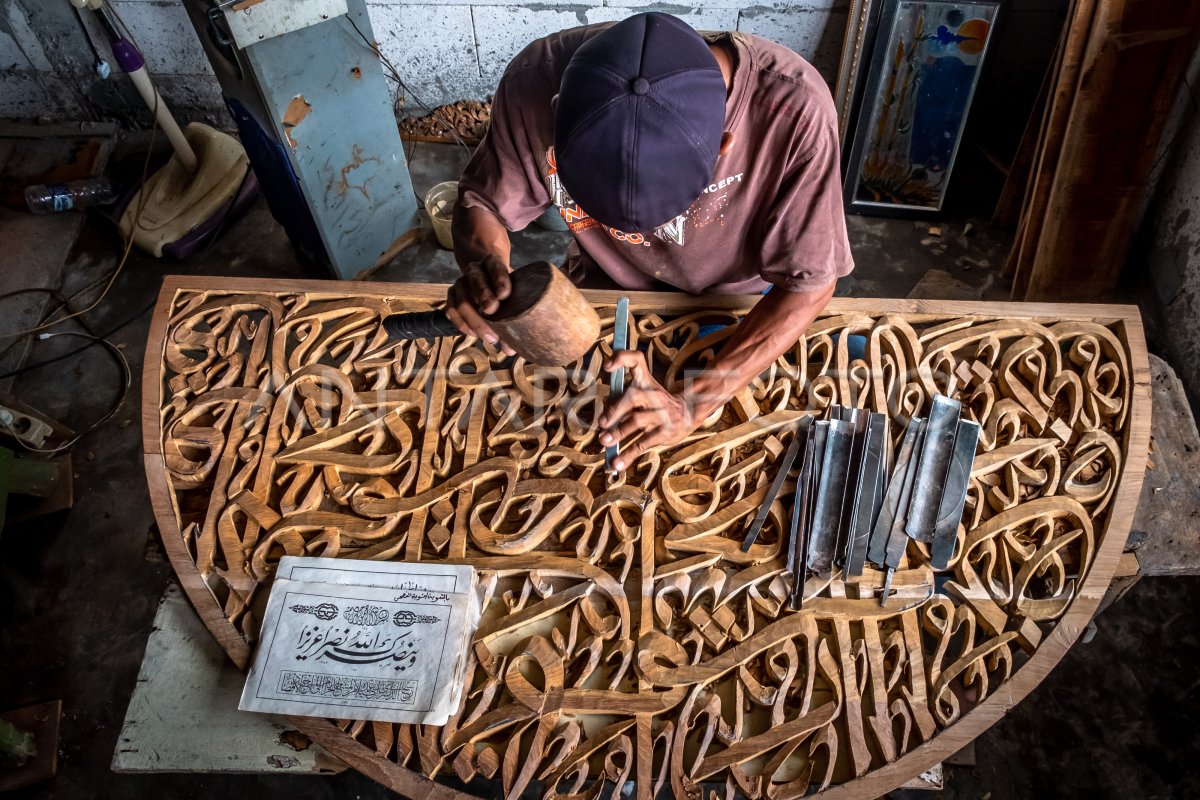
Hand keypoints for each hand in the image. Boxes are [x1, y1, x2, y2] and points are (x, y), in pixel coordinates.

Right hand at [445, 255, 516, 355]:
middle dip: (483, 296)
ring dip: (473, 319)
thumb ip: (515, 317)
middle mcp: (475, 270)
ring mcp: (460, 282)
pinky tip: (473, 334)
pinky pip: (451, 310)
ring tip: (488, 336)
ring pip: (461, 298)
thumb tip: (511, 349)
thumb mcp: (513, 295)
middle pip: (476, 280)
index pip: (496, 266)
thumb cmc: (504, 290)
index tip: (505, 295)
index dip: (500, 279)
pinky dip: (461, 324)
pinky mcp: (451, 296)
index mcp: (492, 263)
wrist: (486, 279)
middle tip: (492, 312)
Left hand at [599, 350, 698, 470]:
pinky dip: (628, 455)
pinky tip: (617, 463)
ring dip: (619, 432)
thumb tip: (602, 421)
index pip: (636, 360)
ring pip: (636, 422)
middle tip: (603, 423)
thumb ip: (623, 403)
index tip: (608, 366)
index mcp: (646, 381)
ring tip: (604, 441)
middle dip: (616, 410)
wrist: (688, 413)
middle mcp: (654, 394)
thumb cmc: (656, 404)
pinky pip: (643, 444)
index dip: (622, 359)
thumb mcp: (643, 395)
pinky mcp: (665, 432)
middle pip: (633, 396)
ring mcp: (661, 413)